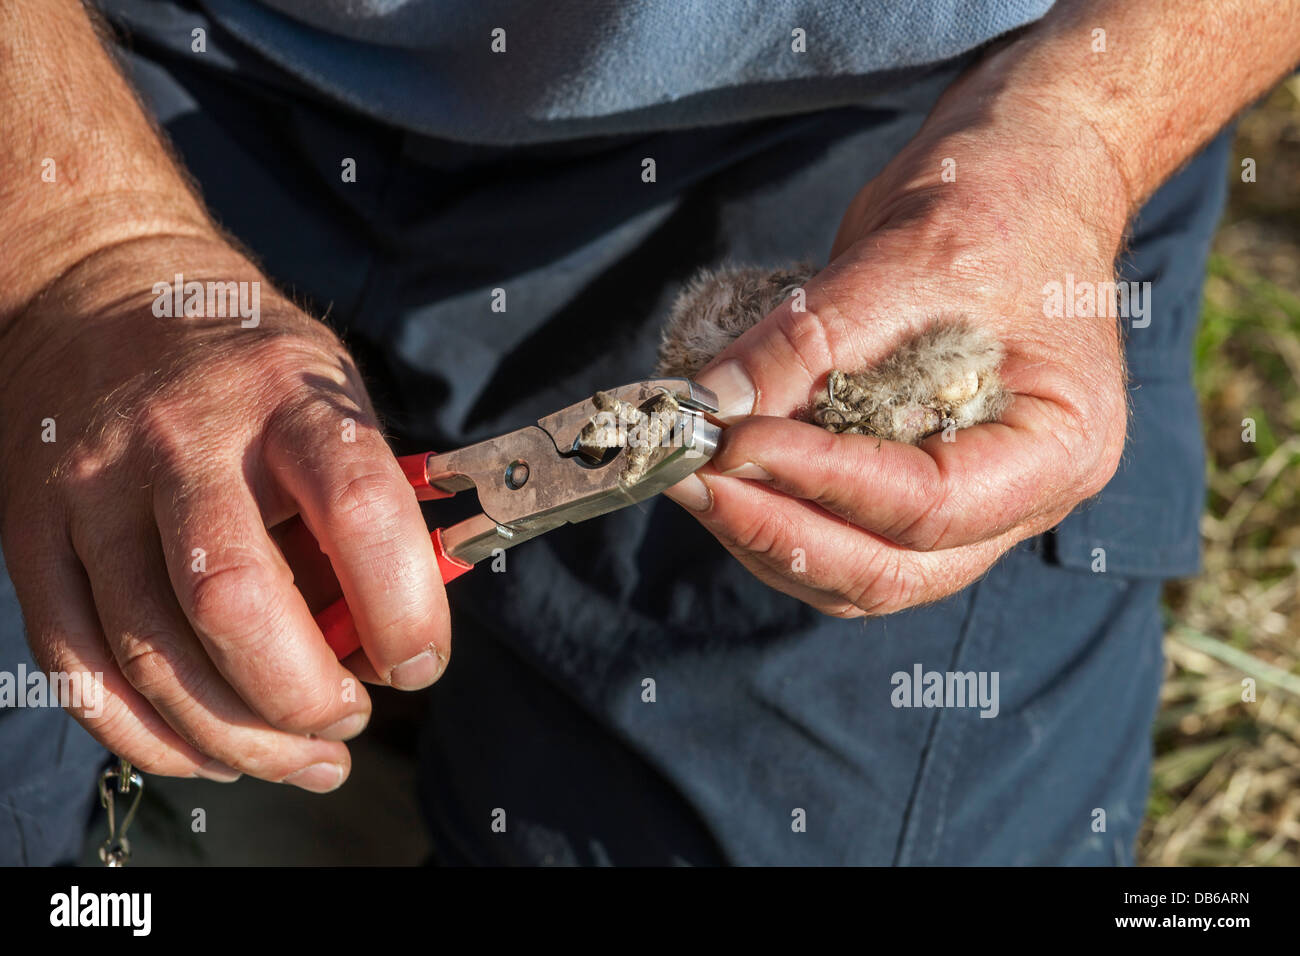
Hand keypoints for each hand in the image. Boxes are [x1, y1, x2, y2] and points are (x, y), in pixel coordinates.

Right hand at [0, 235, 449, 788]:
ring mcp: (93, 487)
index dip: (403, 610)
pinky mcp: (31, 532)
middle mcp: (182, 439)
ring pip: (151, 651)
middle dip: (305, 696)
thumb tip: (391, 640)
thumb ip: (365, 507)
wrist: (93, 292)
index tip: (420, 661)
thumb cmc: (244, 364)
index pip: (358, 511)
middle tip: (348, 719)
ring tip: (300, 757)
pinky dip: (148, 734)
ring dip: (238, 737)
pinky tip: (208, 750)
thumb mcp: (328, 396)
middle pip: (235, 600)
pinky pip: (76, 666)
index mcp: (285, 396)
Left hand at [666, 88, 1131, 616]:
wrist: (1025, 174)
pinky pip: (844, 539)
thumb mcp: (908, 256)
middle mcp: (1023, 498)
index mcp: (1060, 445)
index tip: (732, 443)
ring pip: (857, 575)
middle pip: (890, 570)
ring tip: (688, 477)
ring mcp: (972, 505)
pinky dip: (776, 519)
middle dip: (778, 531)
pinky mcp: (915, 491)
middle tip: (687, 477)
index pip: (929, 505)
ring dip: (763, 536)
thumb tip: (716, 407)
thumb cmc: (998, 201)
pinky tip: (723, 478)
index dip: (822, 481)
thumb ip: (813, 340)